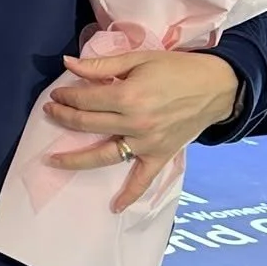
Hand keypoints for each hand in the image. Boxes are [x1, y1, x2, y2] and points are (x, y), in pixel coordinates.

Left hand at [44, 48, 239, 211]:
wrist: (216, 86)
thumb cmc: (176, 68)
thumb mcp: (139, 58)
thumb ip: (101, 65)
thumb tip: (67, 65)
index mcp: (128, 97)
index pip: (85, 100)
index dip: (66, 97)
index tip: (56, 95)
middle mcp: (134, 124)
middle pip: (88, 125)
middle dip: (64, 118)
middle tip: (50, 113)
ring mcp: (147, 144)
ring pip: (103, 156)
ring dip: (75, 159)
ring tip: (53, 160)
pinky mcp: (160, 156)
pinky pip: (143, 179)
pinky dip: (130, 194)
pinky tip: (115, 207)